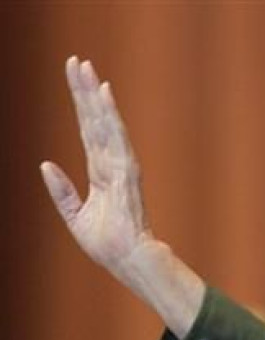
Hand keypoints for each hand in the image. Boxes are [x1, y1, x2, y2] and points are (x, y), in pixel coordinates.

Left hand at [40, 56, 151, 275]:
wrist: (127, 260)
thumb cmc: (107, 243)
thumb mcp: (74, 217)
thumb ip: (61, 191)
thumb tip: (45, 164)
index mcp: (99, 173)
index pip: (88, 131)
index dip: (80, 105)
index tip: (76, 78)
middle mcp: (111, 164)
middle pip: (95, 120)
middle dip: (85, 91)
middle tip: (77, 61)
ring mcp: (120, 167)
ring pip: (105, 124)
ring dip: (95, 96)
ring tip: (87, 69)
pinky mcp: (126, 173)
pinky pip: (117, 139)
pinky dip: (111, 116)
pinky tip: (104, 95)